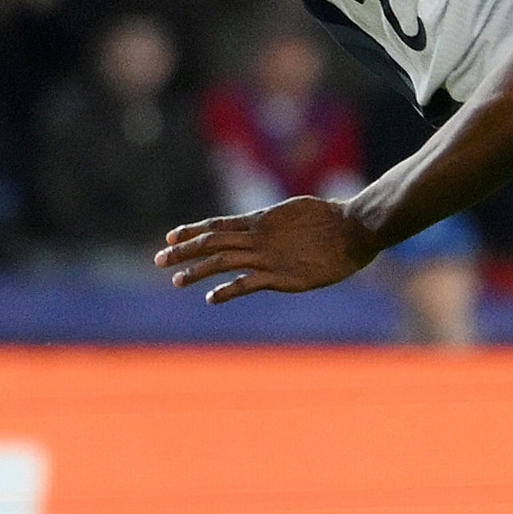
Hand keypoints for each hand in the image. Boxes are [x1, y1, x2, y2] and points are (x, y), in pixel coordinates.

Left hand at [155, 196, 375, 300]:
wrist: (353, 230)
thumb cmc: (330, 221)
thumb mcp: (295, 215)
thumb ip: (274, 224)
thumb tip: (260, 226)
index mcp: (260, 221)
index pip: (217, 224)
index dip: (192, 230)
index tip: (170, 236)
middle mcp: (257, 237)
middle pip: (211, 242)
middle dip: (183, 250)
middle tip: (159, 259)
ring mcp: (267, 256)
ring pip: (222, 261)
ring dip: (197, 271)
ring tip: (176, 281)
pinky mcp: (280, 275)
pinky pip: (247, 283)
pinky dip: (227, 290)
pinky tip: (211, 298)